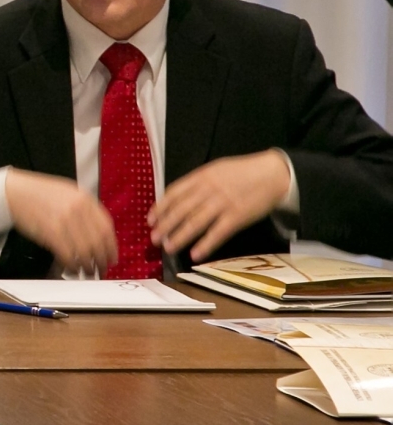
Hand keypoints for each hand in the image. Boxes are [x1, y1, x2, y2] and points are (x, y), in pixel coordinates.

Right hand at [4, 168, 117, 276]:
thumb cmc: (38, 193)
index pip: (106, 228)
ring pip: (84, 251)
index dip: (111, 248)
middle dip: (101, 261)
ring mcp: (64, 220)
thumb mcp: (68, 193)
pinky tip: (71, 269)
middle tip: (100, 271)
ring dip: (87, 266)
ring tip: (86, 273)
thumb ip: (84, 210)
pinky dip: (71, 265)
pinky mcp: (50, 232)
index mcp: (85, 199)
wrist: (13, 191)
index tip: (111, 259)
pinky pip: (67, 254)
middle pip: (97, 242)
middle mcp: (78, 209)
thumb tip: (97, 235)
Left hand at [150, 150, 290, 262]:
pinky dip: (205, 244)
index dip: (160, 208)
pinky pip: (218, 232)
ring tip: (168, 248)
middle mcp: (209, 189)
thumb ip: (198, 182)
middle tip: (153, 239)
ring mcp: (223, 203)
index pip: (174, 193)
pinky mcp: (238, 216)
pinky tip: (195, 254)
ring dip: (180, 236)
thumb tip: (177, 197)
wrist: (274, 173)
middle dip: (165, 225)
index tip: (150, 220)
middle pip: (181, 210)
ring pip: (196, 222)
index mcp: (202, 176)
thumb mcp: (216, 170)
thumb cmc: (243, 172)